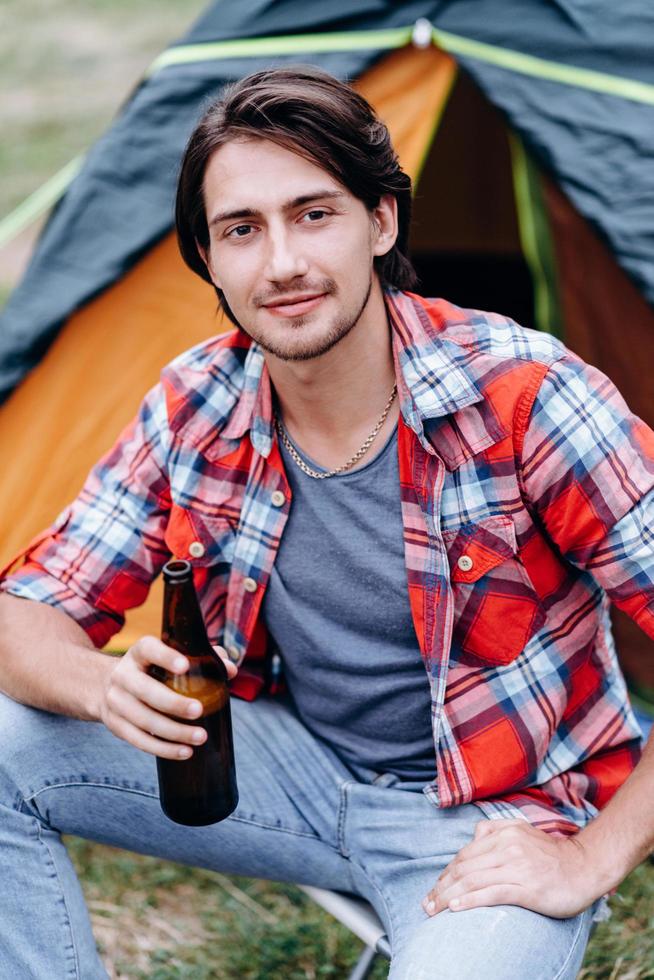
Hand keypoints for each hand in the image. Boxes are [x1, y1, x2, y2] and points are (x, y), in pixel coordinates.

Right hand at [99, 635, 236, 759]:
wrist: (104, 686)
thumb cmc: (151, 670)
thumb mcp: (169, 657)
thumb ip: (203, 658)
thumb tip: (230, 669)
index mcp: (138, 653)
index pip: (148, 649)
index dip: (166, 657)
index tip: (185, 665)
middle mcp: (123, 675)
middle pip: (146, 691)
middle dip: (173, 702)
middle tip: (199, 710)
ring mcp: (116, 702)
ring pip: (144, 720)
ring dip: (173, 732)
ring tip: (200, 737)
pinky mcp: (115, 725)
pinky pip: (139, 740)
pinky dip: (163, 749)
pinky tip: (184, 752)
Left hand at [422, 818, 599, 918]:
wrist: (585, 868)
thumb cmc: (552, 855)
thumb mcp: (523, 832)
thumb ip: (497, 830)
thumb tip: (475, 835)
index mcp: (504, 832)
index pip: (465, 854)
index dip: (446, 873)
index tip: (434, 889)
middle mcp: (508, 846)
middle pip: (464, 867)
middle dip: (441, 887)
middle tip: (426, 904)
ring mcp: (517, 866)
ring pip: (473, 880)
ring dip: (449, 897)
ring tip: (434, 910)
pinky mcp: (527, 887)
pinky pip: (492, 893)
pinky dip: (470, 900)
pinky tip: (456, 908)